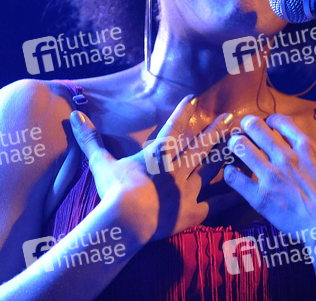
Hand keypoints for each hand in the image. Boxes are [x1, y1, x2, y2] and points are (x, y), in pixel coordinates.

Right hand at [69, 95, 240, 243]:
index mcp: (158, 153)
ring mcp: (188, 188)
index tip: (194, 98)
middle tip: (232, 118)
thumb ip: (90, 139)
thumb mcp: (100, 162)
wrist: (128, 218)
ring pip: (212, 168)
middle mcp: (178, 166)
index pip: (173, 127)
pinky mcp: (194, 211)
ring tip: (240, 145)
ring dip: (225, 156)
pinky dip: (227, 198)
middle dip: (217, 129)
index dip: (183, 112)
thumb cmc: (115, 189)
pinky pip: (215, 204)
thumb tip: (75, 117)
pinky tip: (240, 193)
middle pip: (202, 144)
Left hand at [223, 114, 315, 238]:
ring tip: (234, 148)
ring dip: (235, 145)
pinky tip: (230, 174)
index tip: (269, 125)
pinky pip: (233, 178)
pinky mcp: (259, 196)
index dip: (272, 120)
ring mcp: (271, 175)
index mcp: (307, 148)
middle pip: (255, 127)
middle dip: (248, 125)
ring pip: (241, 147)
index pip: (281, 121)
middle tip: (245, 130)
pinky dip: (229, 174)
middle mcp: (286, 156)